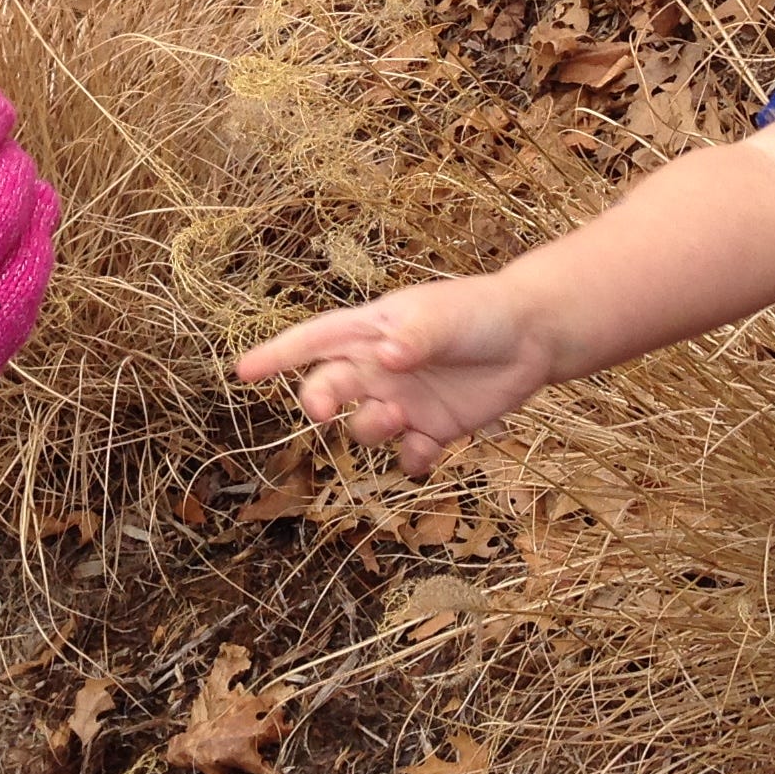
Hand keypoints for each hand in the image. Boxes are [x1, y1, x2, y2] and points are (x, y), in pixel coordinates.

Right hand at [234, 271, 555, 477]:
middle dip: (316, 400)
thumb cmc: (479, 313)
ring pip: (364, 426)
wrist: (533, 336)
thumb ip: (414, 337)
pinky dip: (412, 460)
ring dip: (369, 429)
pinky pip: (408, 456)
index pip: (314, 341)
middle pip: (329, 388)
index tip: (242, 372)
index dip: (276, 355)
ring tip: (399, 418)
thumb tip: (385, 357)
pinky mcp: (434, 429)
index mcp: (371, 330)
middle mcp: (378, 368)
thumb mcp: (443, 317)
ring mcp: (404, 401)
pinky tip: (427, 450)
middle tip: (322, 409)